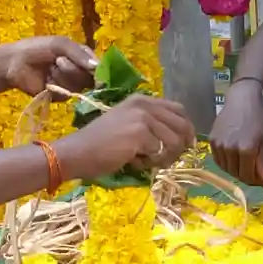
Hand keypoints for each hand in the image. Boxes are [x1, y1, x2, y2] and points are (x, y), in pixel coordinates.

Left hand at [0, 36, 98, 97]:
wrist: (13, 63)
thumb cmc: (37, 49)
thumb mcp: (59, 45)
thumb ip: (79, 54)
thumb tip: (97, 66)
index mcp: (82, 57)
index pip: (99, 65)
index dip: (97, 69)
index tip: (91, 69)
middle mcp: (80, 72)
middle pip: (90, 78)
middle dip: (73, 69)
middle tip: (58, 61)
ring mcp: (70, 85)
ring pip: (79, 86)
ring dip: (63, 76)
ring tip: (50, 69)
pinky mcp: (60, 96)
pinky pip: (67, 94)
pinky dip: (56, 86)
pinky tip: (46, 81)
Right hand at [61, 94, 193, 180]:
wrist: (76, 152)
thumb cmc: (99, 144)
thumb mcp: (127, 125)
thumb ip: (151, 126)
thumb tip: (181, 140)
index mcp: (142, 100)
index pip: (179, 110)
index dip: (186, 129)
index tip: (184, 146)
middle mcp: (144, 104)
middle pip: (182, 126)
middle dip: (178, 147)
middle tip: (163, 160)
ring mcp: (143, 117)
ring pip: (174, 142)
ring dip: (163, 158)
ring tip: (144, 161)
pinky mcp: (140, 133)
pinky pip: (160, 153)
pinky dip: (149, 163)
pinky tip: (133, 162)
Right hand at [211, 80, 262, 185]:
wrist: (241, 99)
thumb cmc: (257, 118)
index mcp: (246, 149)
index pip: (247, 176)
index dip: (254, 180)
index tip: (259, 178)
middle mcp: (230, 149)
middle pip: (236, 174)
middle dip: (245, 176)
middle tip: (252, 173)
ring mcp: (219, 145)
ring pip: (226, 168)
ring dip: (235, 170)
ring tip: (243, 165)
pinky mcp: (211, 141)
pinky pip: (218, 160)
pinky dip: (225, 163)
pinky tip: (233, 159)